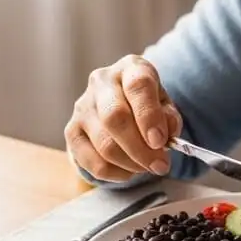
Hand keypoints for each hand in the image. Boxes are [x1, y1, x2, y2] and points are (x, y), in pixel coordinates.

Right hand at [65, 55, 181, 182]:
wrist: (122, 104)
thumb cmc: (147, 103)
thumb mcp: (166, 104)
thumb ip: (169, 118)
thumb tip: (163, 138)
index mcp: (131, 68)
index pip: (138, 86)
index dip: (149, 116)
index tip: (160, 142)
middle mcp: (102, 82)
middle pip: (115, 118)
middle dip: (140, 149)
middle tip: (159, 165)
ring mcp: (82, 106)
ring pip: (104, 144)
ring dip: (130, 163)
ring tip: (147, 167)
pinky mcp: (71, 131)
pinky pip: (90, 161)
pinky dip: (114, 172)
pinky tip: (129, 170)